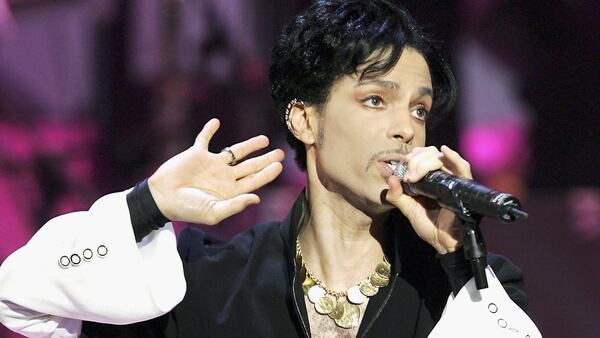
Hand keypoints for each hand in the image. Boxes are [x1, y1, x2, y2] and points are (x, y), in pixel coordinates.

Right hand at [148, 118, 283, 224]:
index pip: (254, 181)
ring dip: (249, 145)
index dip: (267, 173)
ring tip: (264, 140)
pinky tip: (216, 122)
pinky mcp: (197, 153)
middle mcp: (224, 176)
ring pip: (235, 151)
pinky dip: (210, 130)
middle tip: (280, 153)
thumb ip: (235, 205)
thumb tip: (257, 198)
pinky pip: (205, 138)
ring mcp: (211, 164)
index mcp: (229, 191)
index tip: (279, 166)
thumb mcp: (213, 212)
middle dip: (265, 159)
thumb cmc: (187, 209)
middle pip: (250, 166)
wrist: (162, 198)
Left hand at [385, 145, 471, 253]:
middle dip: (416, 161)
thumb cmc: (429, 226)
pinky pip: (463, 168)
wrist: (443, 242)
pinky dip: (454, 157)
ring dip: (426, 161)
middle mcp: (442, 176)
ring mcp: (453, 180)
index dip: (412, 156)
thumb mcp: (408, 209)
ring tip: (415, 172)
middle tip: (409, 175)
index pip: (423, 155)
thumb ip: (396, 195)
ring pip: (442, 158)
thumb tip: (390, 178)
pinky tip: (444, 151)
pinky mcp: (464, 186)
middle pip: (431, 154)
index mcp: (430, 179)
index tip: (403, 165)